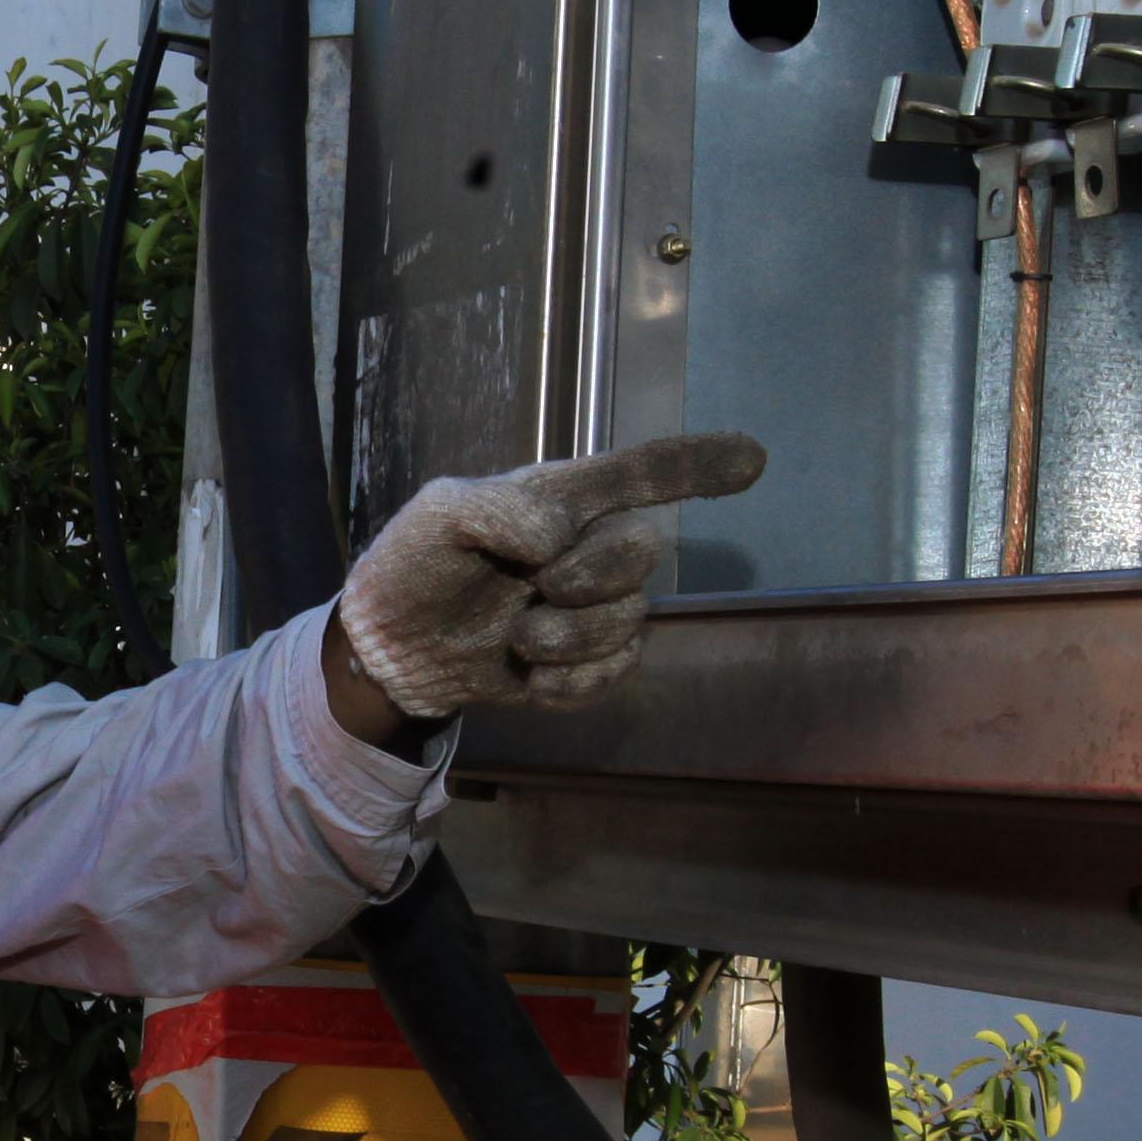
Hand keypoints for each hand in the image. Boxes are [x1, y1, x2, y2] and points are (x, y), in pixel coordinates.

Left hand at [333, 431, 766, 720]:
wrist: (386, 648)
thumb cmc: (413, 564)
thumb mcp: (439, 515)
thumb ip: (498, 508)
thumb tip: (562, 534)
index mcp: (562, 497)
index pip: (642, 472)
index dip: (697, 464)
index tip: (754, 459)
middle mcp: (590, 547)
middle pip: (642, 549)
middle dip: (591, 574)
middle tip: (534, 585)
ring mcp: (593, 608)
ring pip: (630, 619)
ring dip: (569, 637)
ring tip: (514, 639)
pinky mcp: (586, 665)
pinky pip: (616, 673)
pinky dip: (573, 682)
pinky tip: (530, 679)